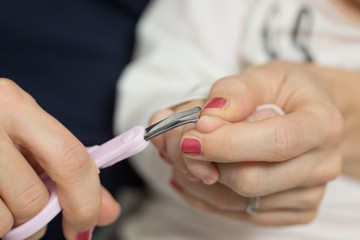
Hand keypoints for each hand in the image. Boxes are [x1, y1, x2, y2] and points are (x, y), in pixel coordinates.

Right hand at [0, 79, 119, 238]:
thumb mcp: (31, 139)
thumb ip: (71, 171)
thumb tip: (107, 211)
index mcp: (17, 105)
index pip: (70, 159)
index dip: (85, 201)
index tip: (83, 225)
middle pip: (33, 197)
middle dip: (39, 217)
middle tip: (31, 212)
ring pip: (4, 218)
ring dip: (9, 223)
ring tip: (0, 201)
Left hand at [154, 61, 345, 224]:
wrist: (307, 115)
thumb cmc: (284, 92)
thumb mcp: (263, 76)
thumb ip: (235, 91)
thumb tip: (209, 117)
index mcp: (320, 124)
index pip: (276, 143)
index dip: (226, 143)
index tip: (191, 135)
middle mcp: (321, 165)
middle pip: (251, 180)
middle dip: (202, 161)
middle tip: (177, 140)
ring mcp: (306, 194)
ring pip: (235, 202)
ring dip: (194, 178)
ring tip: (179, 153)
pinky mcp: (290, 212)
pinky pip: (234, 213)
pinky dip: (202, 194)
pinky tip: (192, 171)